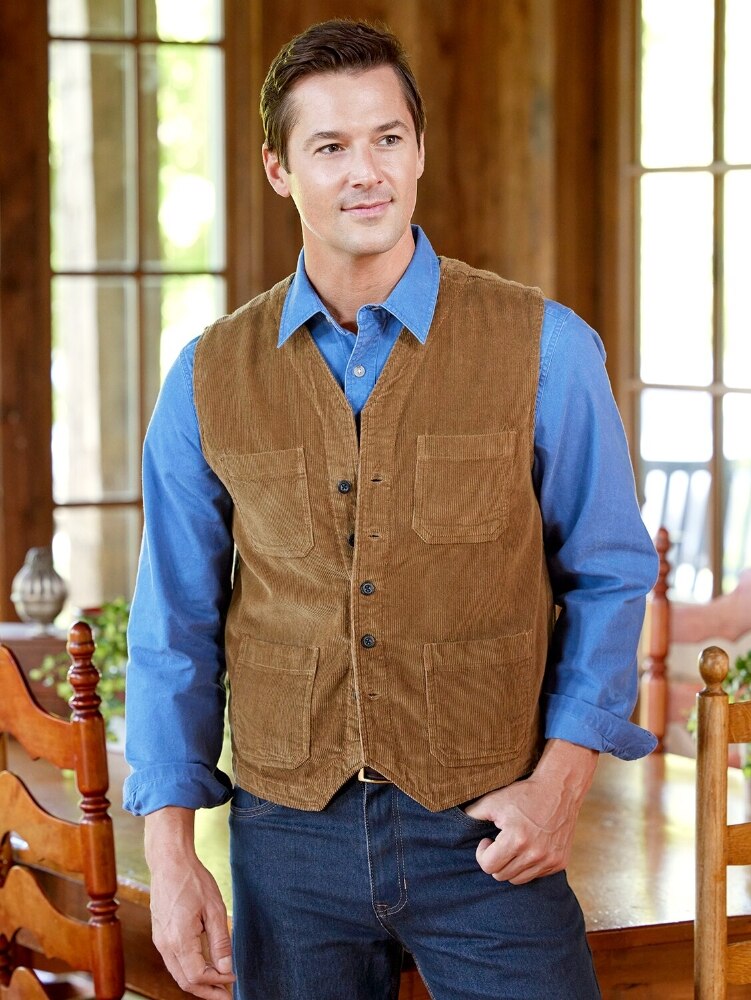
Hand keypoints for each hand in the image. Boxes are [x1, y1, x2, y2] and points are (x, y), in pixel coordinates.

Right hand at [145, 807, 234, 998]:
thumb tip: (226, 968)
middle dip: (207, 991)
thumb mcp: (215, 909)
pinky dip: (188, 971)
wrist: (169, 862)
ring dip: (197, 983)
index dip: (217, 982)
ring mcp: (160, 941)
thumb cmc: (193, 881)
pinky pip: (173, 962)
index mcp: (179, 940)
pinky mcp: (160, 935)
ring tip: (218, 983)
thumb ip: (220, 942)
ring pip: (178, 974)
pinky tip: (203, 967)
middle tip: (227, 994)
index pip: (197, 976)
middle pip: (185, 982)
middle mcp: (165, 945)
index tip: (233, 978)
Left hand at [463, 739, 597, 884]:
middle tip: (499, 842)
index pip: (488, 867)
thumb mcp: (494, 801)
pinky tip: (528, 847)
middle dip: (495, 860)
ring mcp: (549, 860)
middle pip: (501, 875)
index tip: (487, 840)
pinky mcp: (559, 863)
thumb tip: (454, 825)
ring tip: (512, 845)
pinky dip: (528, 866)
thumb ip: (472, 814)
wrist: (559, 789)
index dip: (483, 854)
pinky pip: (535, 875)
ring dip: (511, 865)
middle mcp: (534, 854)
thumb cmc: (523, 794)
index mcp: (516, 839)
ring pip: (518, 879)